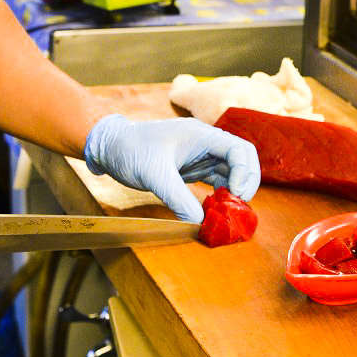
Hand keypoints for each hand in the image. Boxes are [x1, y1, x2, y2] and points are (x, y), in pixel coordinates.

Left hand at [83, 114, 259, 222]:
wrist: (110, 147)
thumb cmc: (131, 150)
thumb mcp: (155, 175)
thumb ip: (178, 199)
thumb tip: (200, 222)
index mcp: (201, 135)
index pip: (238, 150)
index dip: (245, 173)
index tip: (237, 196)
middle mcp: (205, 143)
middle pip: (240, 159)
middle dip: (246, 182)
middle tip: (239, 208)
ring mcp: (199, 155)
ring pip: (230, 171)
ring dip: (234, 190)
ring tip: (229, 213)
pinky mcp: (191, 167)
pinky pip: (216, 180)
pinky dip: (220, 194)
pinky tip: (216, 209)